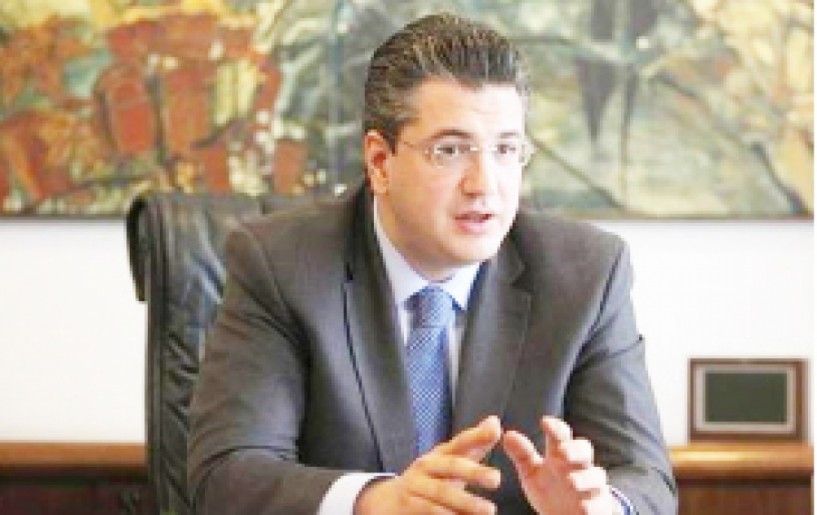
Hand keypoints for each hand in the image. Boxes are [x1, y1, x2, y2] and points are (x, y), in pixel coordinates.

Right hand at [355, 416, 502, 514]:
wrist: (389, 500)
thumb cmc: (430, 478)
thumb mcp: (449, 459)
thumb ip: (473, 444)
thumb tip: (494, 421)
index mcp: (439, 454)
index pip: (459, 442)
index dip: (476, 436)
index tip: (495, 433)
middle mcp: (426, 467)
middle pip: (450, 467)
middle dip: (473, 472)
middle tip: (497, 479)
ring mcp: (415, 487)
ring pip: (441, 493)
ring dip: (465, 502)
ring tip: (489, 511)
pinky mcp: (408, 507)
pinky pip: (428, 511)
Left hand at [502, 417, 614, 514]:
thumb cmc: (551, 489)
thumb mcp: (532, 473)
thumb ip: (522, 455)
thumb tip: (507, 435)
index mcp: (560, 456)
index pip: (561, 436)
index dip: (555, 428)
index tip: (544, 422)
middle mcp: (578, 467)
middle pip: (584, 451)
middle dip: (576, 450)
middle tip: (563, 452)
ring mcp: (591, 486)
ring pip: (596, 476)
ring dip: (585, 478)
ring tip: (571, 482)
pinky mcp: (598, 506)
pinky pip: (599, 504)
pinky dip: (593, 505)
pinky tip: (584, 507)